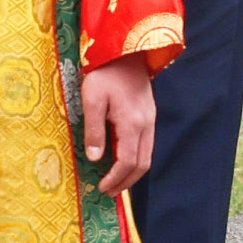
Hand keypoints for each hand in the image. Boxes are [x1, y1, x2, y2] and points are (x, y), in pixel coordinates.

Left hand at [80, 52, 159, 194]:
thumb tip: (96, 158)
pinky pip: (146, 145)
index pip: (127, 161)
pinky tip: (122, 160)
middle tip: (109, 192)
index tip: (102, 188)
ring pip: (147, 156)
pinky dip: (135, 159)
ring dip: (132, 173)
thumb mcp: (92, 99)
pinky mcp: (149, 115)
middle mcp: (146, 125)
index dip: (116, 179)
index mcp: (132, 123)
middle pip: (142, 164)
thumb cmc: (105, 73)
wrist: (127, 50)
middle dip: (126, 182)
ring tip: (115, 181)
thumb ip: (94, 130)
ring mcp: (150, 120)